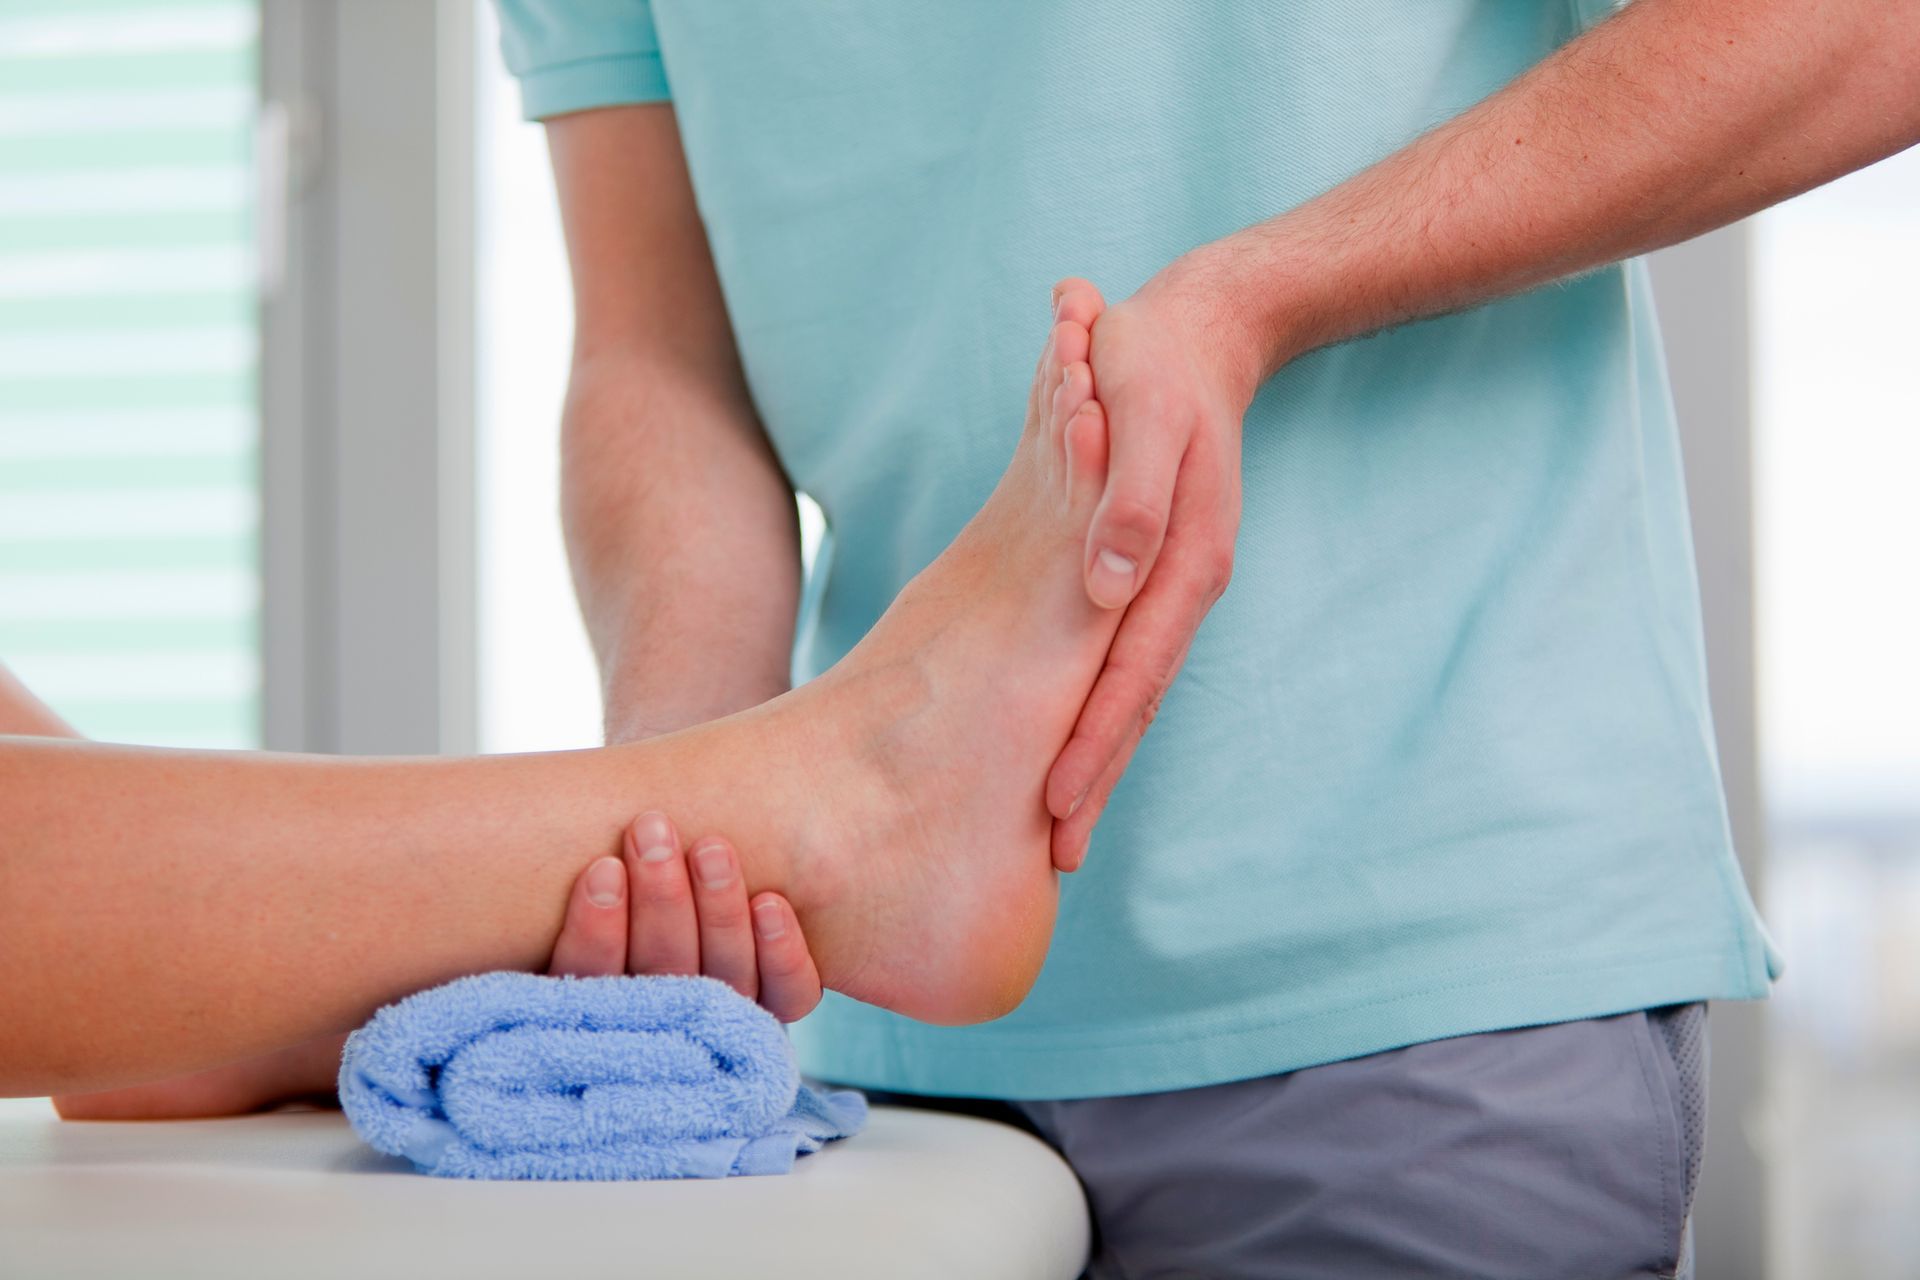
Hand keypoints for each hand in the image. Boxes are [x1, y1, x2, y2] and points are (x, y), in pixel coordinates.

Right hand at [53, 817, 820, 1119]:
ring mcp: (696, 1026)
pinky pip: (784, 1001)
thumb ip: (344, 994)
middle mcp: (624, 1055)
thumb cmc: (482, 907)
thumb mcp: (411, 952)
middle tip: (645, 839)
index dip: (600, 957)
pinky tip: (770, 900)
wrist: (596, 839)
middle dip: (662, 923)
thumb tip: (135, 1086)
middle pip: (663, 1007)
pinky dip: (783, 955)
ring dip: (716, 920)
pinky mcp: (752, 993)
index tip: (598, 875)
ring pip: (725, 1000)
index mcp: (548, 1056)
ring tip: (691, 840)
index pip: (585, 1026)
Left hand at [1044, 264, 1260, 870]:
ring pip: (1130, 685)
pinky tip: (1071, 737)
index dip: (1093, 742)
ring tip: (1061, 823)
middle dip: (1096, 777)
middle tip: (1056, 857)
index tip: (1057, 808)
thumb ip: (1132, 497)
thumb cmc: (1153, 362)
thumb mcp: (1142, 407)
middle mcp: (1178, 585)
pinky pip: (1121, 652)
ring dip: (1098, 753)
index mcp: (1183, 560)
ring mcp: (1166, 582)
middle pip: (1135, 700)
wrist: (1195, 329)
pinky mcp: (1146, 570)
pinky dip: (1099, 704)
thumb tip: (1107, 584)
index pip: (1132, 673)